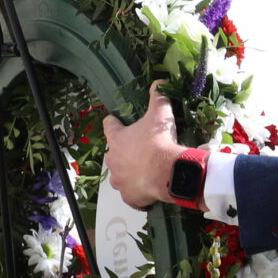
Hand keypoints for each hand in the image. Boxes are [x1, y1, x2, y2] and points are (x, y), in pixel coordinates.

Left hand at [101, 85, 184, 209]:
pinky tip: (148, 188)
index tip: (117, 121)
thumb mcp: (160, 114)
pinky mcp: (129, 196)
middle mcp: (113, 160)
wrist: (168, 173)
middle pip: (114, 153)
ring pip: (120, 175)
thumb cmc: (160, 142)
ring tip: (145, 171)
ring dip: (130, 172)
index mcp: (117, 139)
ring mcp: (119, 180)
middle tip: (141, 150)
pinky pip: (131, 195)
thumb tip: (159, 81)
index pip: (109, 125)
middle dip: (125, 151)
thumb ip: (158, 96)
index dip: (114, 122)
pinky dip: (138, 192)